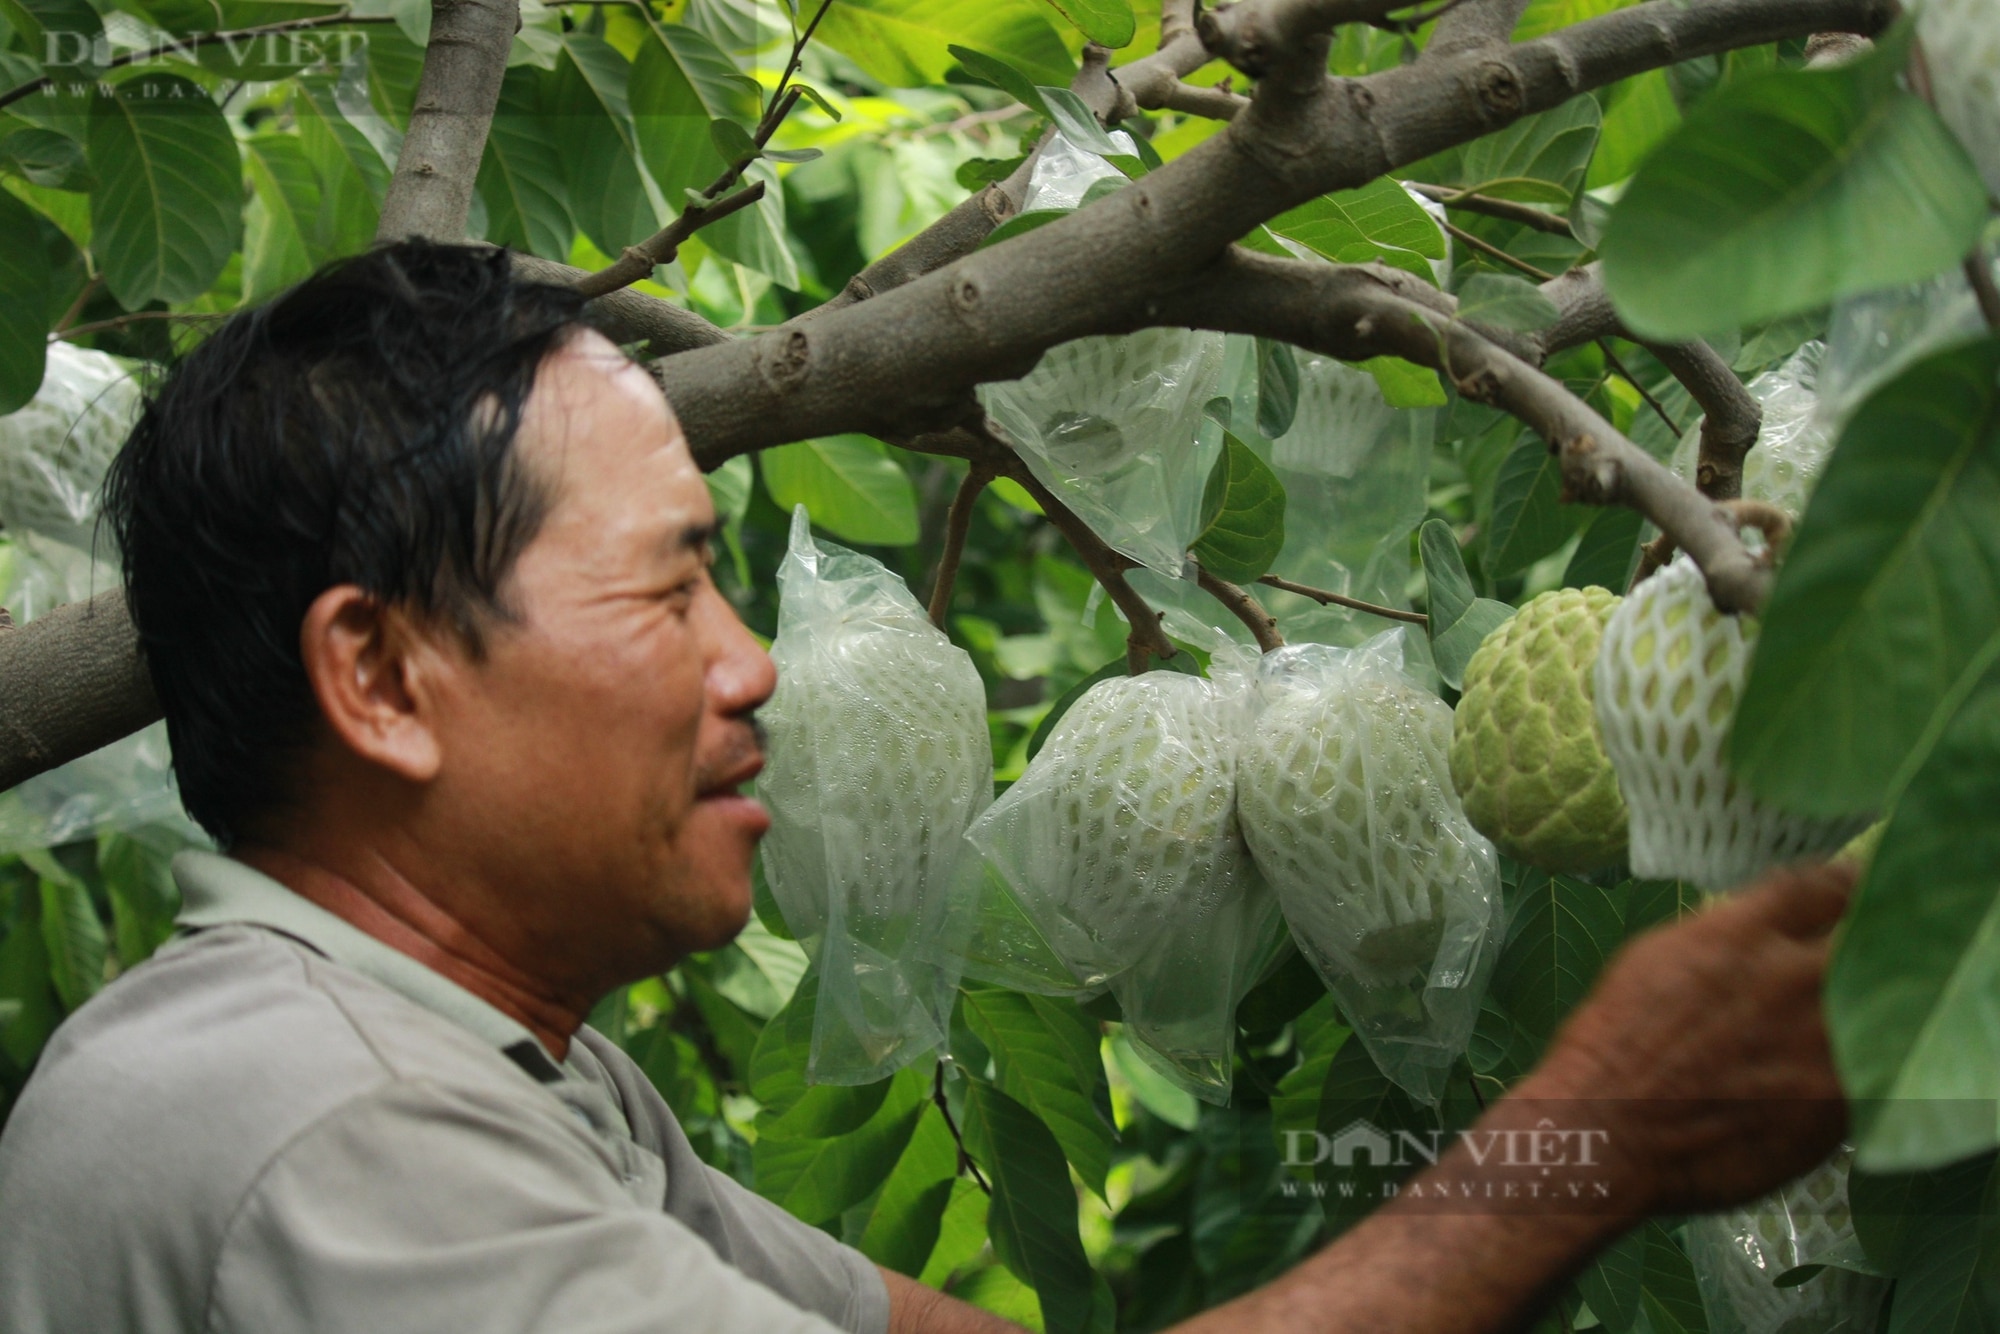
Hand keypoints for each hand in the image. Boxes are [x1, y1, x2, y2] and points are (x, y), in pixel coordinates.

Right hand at [1519, 861, 1852, 1215]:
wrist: (1609, 1131)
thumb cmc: (1615, 1043)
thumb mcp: (1659, 958)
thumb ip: (1725, 936)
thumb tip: (1766, 933)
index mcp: (1741, 935)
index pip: (1826, 887)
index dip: (1847, 888)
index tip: (1852, 897)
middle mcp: (1791, 979)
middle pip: (1870, 942)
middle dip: (1870, 945)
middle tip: (1862, 959)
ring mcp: (1820, 1042)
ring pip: (1882, 1010)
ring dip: (1868, 1010)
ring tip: (1846, 1023)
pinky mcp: (1836, 1103)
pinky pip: (1872, 1070)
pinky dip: (1859, 1067)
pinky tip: (1828, 1075)